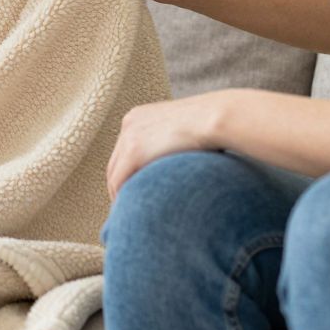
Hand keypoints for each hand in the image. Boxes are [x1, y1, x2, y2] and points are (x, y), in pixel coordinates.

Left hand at [106, 91, 238, 199]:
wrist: (215, 117)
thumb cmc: (211, 125)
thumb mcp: (183, 129)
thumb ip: (172, 142)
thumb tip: (179, 161)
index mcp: (139, 116)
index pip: (124, 148)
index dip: (126, 170)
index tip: (133, 187)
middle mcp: (129, 124)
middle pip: (115, 161)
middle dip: (119, 184)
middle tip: (127, 205)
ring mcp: (129, 137)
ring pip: (114, 173)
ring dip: (119, 193)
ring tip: (130, 213)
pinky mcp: (134, 152)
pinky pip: (119, 180)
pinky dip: (121, 196)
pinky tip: (131, 210)